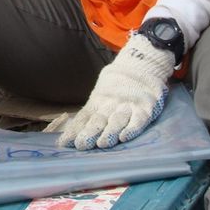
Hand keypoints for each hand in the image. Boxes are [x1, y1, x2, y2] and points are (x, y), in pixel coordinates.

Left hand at [46, 34, 174, 149]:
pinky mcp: (145, 108)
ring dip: (110, 132)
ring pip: (117, 120)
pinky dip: (132, 129)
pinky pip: (139, 119)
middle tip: (81, 145)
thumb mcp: (101, 93)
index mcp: (98, 100)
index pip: (84, 116)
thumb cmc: (117, 85)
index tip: (64, 143)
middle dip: (89, 133)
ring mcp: (128, 105)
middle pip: (99, 120)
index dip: (74, 129)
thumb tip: (70, 130)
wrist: (140, 64)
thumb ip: (90, 110)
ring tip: (102, 144)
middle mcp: (111, 103)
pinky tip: (125, 137)